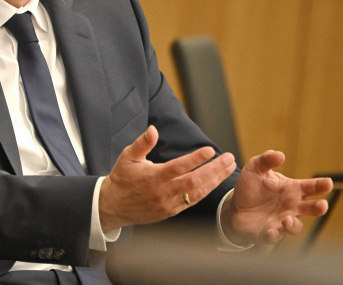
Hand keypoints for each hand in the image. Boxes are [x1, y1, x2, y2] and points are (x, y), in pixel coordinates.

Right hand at [99, 126, 236, 231]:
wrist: (113, 205)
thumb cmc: (122, 178)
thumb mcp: (127, 156)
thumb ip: (142, 143)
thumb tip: (153, 129)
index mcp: (152, 177)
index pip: (178, 167)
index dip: (195, 159)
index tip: (210, 150)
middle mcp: (162, 192)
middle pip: (194, 180)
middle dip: (214, 169)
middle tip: (229, 158)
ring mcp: (168, 204)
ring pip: (198, 193)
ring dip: (215, 180)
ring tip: (228, 168)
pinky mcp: (171, 212)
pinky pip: (193, 202)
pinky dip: (206, 191)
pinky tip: (216, 181)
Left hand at [221, 150, 332, 244]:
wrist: (234, 206)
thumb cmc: (251, 187)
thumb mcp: (255, 169)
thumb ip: (266, 160)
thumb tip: (279, 154)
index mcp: (292, 189)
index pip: (311, 187)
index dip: (321, 185)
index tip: (328, 183)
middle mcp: (292, 207)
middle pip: (311, 208)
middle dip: (319, 207)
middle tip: (322, 205)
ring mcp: (282, 221)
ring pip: (295, 226)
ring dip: (293, 224)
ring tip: (287, 219)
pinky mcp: (268, 233)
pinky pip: (274, 236)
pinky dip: (274, 234)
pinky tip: (271, 231)